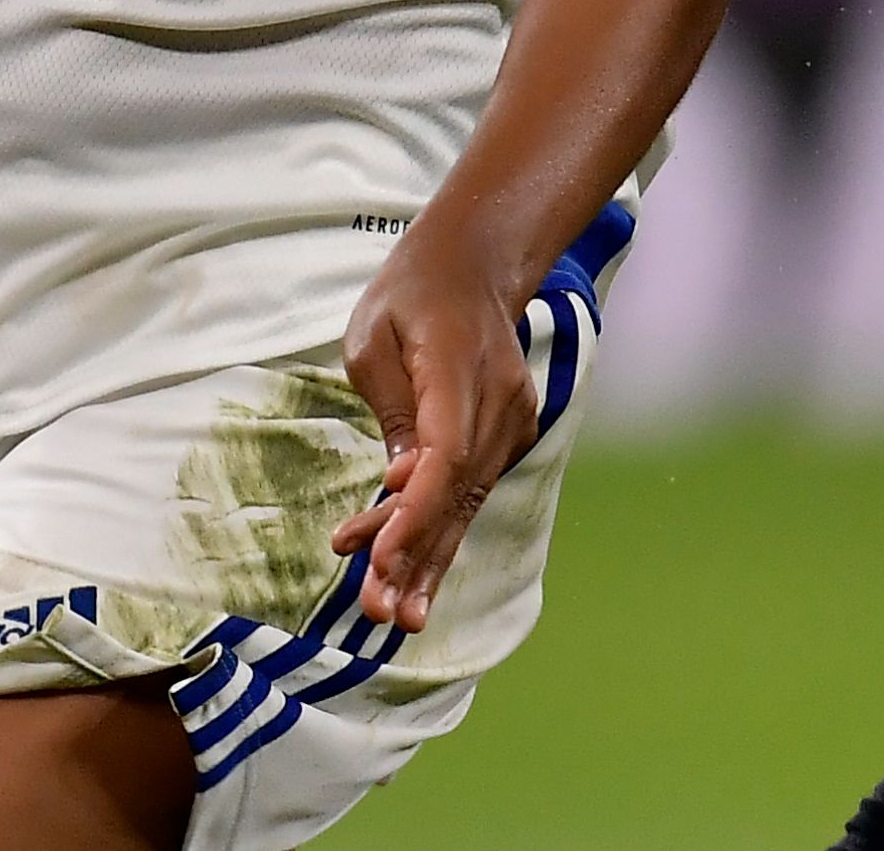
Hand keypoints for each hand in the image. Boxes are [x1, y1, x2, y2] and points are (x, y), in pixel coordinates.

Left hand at [328, 224, 537, 632]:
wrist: (472, 267)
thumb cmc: (408, 297)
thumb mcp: (371, 340)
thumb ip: (390, 413)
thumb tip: (401, 485)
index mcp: (458, 369)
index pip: (444, 457)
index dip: (414, 517)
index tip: (379, 562)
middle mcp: (499, 401)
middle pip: (459, 492)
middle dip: (419, 559)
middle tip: (383, 615)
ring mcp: (512, 418)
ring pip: (466, 499)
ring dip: (426, 555)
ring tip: (392, 613)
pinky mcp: (509, 432)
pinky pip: (470, 487)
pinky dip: (436, 525)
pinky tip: (400, 566)